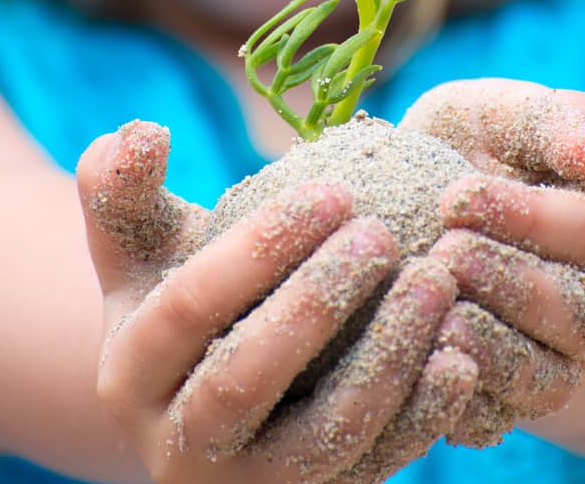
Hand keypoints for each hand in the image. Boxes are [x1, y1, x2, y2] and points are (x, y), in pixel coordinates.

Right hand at [76, 119, 479, 483]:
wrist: (212, 403)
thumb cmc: (182, 294)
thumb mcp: (142, 249)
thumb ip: (121, 188)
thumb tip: (139, 134)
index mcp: (129, 376)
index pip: (187, 311)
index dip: (258, 250)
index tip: (332, 192)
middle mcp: (179, 447)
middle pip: (245, 378)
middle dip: (316, 301)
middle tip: (383, 234)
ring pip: (322, 436)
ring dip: (388, 358)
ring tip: (438, 281)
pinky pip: (377, 467)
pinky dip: (423, 416)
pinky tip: (464, 355)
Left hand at [399, 80, 584, 446]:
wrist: (429, 213)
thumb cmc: (471, 150)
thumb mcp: (500, 116)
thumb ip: (550, 120)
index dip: (525, 216)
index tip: (455, 194)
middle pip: (576, 314)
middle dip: (509, 284)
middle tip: (443, 252)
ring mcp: (551, 362)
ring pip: (544, 378)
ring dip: (491, 350)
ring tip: (435, 317)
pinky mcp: (502, 404)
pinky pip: (492, 419)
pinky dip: (457, 401)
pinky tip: (413, 367)